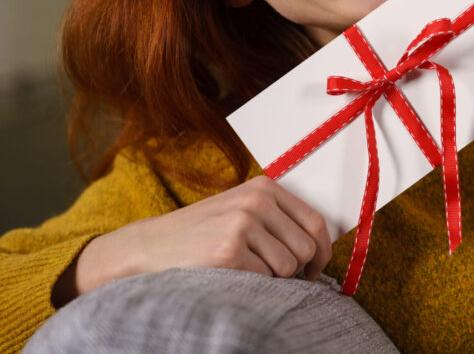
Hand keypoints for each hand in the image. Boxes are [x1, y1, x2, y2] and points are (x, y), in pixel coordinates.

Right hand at [54, 176, 330, 304]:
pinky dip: (252, 285)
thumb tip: (321, 248)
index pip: (315, 221)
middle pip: (306, 248)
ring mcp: (243, 223)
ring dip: (271, 278)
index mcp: (264, 187)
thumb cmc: (201, 235)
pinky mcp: (230, 250)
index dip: (323, 250)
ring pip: (288, 267)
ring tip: (243, 268)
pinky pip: (264, 279)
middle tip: (271, 274)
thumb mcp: (241, 212)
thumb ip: (278, 221)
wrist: (150, 247)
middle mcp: (257, 201)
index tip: (317, 268)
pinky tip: (229, 274)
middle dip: (296, 270)